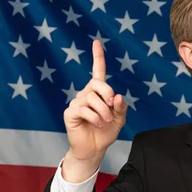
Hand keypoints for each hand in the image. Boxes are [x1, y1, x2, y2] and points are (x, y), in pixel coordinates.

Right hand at [61, 40, 127, 181]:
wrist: (94, 149)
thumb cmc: (106, 132)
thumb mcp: (119, 120)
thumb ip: (121, 107)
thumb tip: (117, 96)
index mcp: (98, 93)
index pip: (97, 71)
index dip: (97, 57)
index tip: (97, 42)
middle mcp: (86, 94)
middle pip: (97, 83)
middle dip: (108, 94)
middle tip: (112, 108)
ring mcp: (77, 102)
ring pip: (92, 99)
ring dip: (103, 112)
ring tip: (106, 122)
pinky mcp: (70, 112)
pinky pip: (84, 110)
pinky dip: (95, 118)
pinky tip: (97, 124)